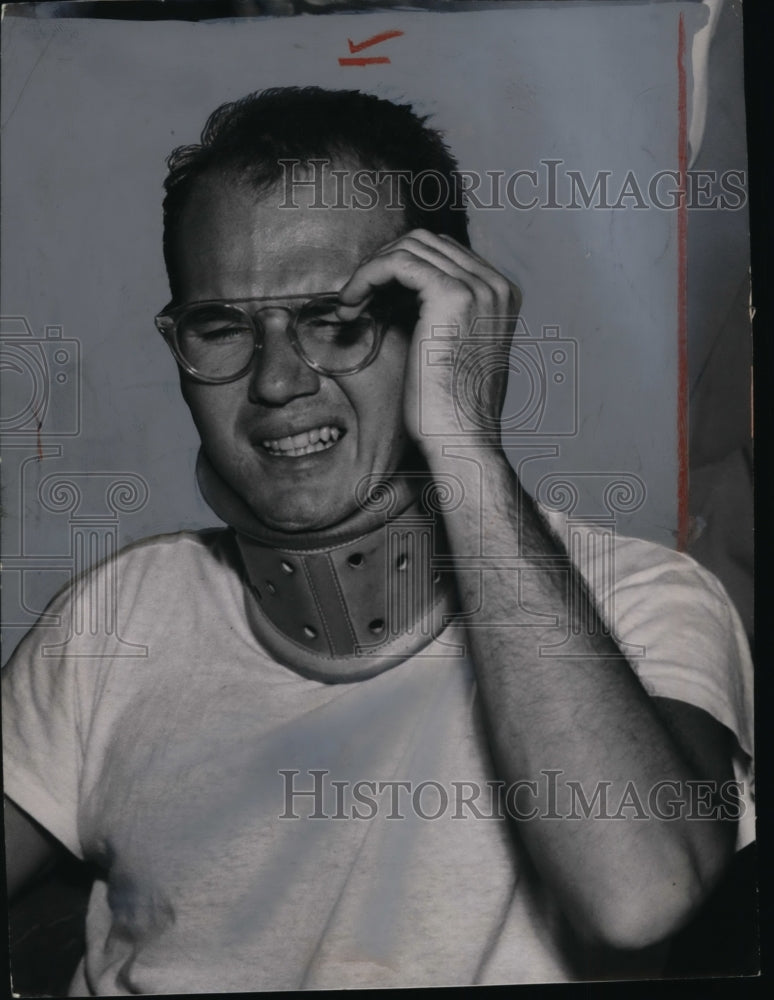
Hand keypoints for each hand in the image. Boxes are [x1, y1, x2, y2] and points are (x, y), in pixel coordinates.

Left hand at [336, 230, 520, 456]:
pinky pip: (397, 263)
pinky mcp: (451, 296)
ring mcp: (479, 288)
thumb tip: (401, 296)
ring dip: (370, 271)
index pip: (443, 254)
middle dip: (383, 265)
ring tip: (349, 305)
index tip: (371, 298)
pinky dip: (366, 276)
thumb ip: (441, 318)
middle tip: (354, 299)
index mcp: (502, 297)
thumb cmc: (450, 410)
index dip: (399, 270)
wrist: (461, 441)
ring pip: (409, 248)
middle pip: (426, 243)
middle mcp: (496, 286)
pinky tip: (350, 305)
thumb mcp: (452, 352)